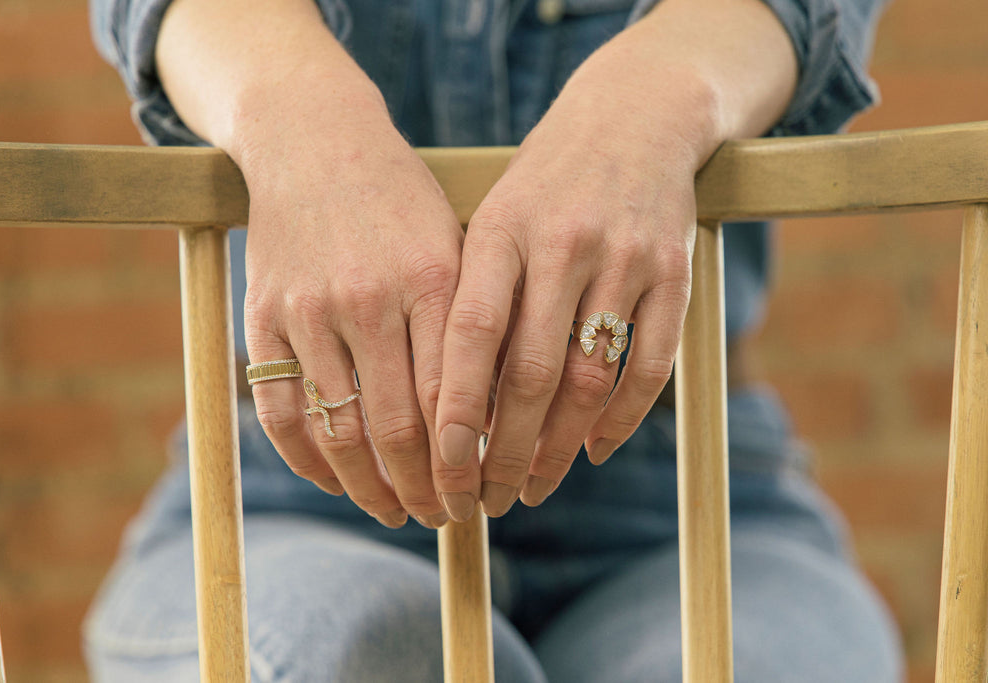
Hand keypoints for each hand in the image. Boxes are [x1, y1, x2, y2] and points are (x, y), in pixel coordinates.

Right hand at [239, 100, 479, 527]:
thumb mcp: (455, 247)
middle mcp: (371, 297)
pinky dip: (308, 461)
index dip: (466, 463)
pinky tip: (335, 480)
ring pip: (341, 432)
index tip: (480, 494)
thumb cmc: (402, 202)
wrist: (316, 142)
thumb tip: (492, 426)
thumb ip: (473, 327)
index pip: (455, 401)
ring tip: (396, 511)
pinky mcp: (264, 316)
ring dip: (372, 489)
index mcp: (435, 279)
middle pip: (400, 429)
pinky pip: (281, 411)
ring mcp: (311, 310)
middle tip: (445, 516)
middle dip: (427, 490)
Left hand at [435, 0, 796, 515]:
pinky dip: (623, 417)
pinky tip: (597, 450)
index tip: (442, 469)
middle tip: (487, 500)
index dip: (455, 410)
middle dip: (508, 451)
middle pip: (532, 373)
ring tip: (536, 486)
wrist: (635, 119)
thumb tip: (457, 412)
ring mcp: (625, 258)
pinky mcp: (674, 273)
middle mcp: (564, 245)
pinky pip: (652, 363)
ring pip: (591, 378)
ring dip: (561, 447)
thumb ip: (476, 302)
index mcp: (502, 232)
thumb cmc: (544, 186)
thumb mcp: (495, 223)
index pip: (470, 336)